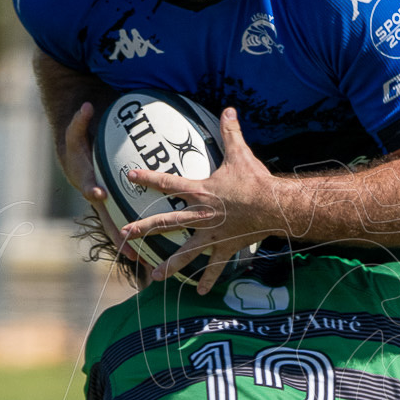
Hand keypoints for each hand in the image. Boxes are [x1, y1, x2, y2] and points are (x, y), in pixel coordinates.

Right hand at [62, 103, 137, 261]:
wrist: (73, 152)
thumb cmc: (78, 139)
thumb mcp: (75, 128)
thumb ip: (79, 120)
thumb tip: (86, 106)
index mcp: (83, 177)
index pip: (85, 181)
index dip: (90, 187)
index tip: (98, 194)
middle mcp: (93, 194)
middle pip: (104, 217)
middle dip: (115, 234)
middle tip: (128, 249)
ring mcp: (104, 203)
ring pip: (117, 225)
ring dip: (130, 242)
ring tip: (146, 261)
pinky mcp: (114, 204)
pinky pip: (127, 220)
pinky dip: (138, 233)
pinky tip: (157, 244)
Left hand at [117, 107, 284, 293]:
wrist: (275, 206)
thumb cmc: (256, 180)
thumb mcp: (241, 153)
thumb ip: (230, 132)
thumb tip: (228, 108)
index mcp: (200, 191)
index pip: (167, 182)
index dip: (147, 178)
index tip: (129, 175)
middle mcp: (201, 215)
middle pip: (166, 223)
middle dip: (143, 229)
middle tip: (123, 234)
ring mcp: (212, 234)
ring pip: (186, 253)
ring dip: (170, 265)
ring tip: (154, 277)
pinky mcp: (226, 246)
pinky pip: (215, 266)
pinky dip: (208, 278)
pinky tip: (200, 291)